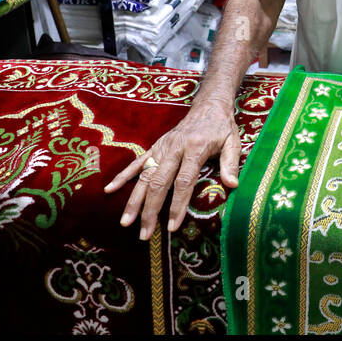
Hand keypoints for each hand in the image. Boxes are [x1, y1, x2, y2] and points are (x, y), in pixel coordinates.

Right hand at [105, 103, 241, 239]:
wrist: (208, 106)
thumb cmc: (221, 128)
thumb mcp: (232, 142)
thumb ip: (231, 163)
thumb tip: (232, 185)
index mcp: (194, 149)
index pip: (184, 181)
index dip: (177, 204)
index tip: (172, 226)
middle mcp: (174, 149)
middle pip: (158, 183)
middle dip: (150, 210)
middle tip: (145, 234)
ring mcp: (161, 148)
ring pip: (144, 177)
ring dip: (134, 201)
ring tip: (125, 223)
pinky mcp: (155, 147)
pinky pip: (136, 163)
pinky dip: (122, 176)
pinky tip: (109, 190)